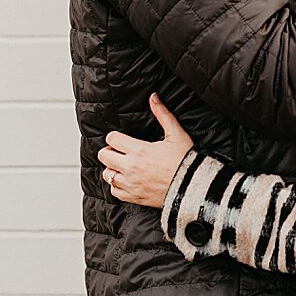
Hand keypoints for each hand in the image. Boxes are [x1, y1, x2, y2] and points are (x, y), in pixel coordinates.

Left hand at [97, 94, 194, 209]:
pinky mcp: (133, 197)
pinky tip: (126, 180)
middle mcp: (131, 167)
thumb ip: (162, 114)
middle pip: (104, 156)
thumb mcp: (176, 134)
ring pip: (107, 175)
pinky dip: (117, 186)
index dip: (115, 137)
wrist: (192, 187)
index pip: (112, 139)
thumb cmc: (185, 160)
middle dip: (110, 152)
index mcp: (140, 150)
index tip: (120, 139)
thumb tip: (153, 98)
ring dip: (113, 169)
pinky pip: (113, 191)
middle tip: (119, 152)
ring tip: (123, 166)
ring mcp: (131, 184)